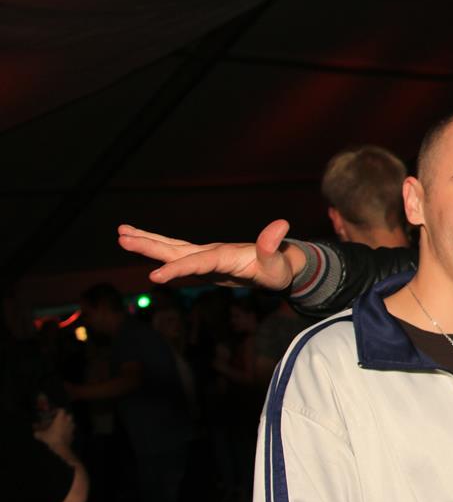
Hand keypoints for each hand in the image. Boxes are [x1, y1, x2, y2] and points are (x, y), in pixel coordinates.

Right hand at [34, 408, 74, 451]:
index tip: (52, 414)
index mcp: (61, 418)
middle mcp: (68, 421)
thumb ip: (38, 432)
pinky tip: (61, 434)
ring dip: (65, 423)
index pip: (61, 410)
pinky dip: (67, 430)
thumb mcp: (42, 435)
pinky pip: (70, 429)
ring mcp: (72, 427)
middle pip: (67, 415)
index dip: (56, 411)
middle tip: (56, 420)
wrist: (61, 447)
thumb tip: (35, 432)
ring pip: (70, 422)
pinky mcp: (73, 433)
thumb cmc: (52, 438)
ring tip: (58, 427)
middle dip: (62, 417)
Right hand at [117, 219, 303, 290]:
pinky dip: (158, 250)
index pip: (198, 262)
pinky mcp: (203, 261)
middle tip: (122, 237)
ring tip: (121, 233)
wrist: (279, 265)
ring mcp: (205, 255)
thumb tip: (281, 224)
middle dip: (150, 245)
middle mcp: (212, 251)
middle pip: (177, 248)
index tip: (155, 277)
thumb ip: (273, 247)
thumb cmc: (278, 269)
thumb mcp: (278, 263)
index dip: (178, 269)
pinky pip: (176, 256)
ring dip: (147, 242)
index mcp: (226, 255)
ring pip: (172, 248)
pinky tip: (140, 245)